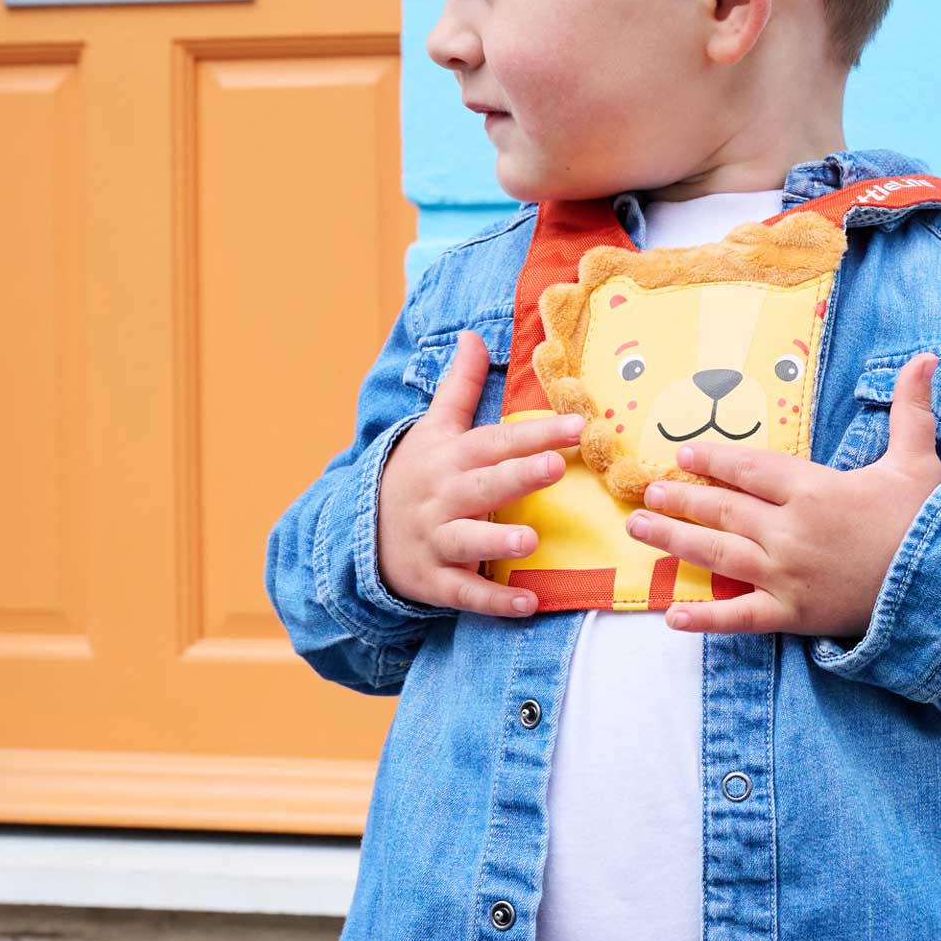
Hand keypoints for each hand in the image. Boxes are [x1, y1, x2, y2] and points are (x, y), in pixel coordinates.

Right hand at [377, 330, 584, 616]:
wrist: (362, 532)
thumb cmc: (416, 475)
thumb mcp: (433, 429)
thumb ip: (459, 385)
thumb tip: (474, 335)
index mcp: (451, 457)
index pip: (496, 441)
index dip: (535, 431)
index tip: (577, 424)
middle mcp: (444, 496)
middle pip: (484, 483)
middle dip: (518, 475)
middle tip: (554, 466)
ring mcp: (437, 539)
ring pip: (468, 539)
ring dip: (498, 539)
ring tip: (530, 538)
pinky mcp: (434, 579)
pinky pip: (464, 591)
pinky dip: (494, 600)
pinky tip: (528, 604)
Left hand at [623, 353, 940, 637]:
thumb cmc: (928, 521)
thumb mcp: (919, 460)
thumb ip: (910, 410)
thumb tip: (926, 358)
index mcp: (815, 489)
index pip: (750, 469)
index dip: (715, 460)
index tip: (685, 454)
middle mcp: (791, 530)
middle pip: (723, 509)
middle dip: (681, 499)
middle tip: (647, 493)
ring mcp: (786, 574)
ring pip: (718, 554)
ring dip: (674, 541)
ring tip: (639, 530)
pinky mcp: (791, 613)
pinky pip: (739, 617)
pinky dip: (706, 619)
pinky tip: (672, 617)